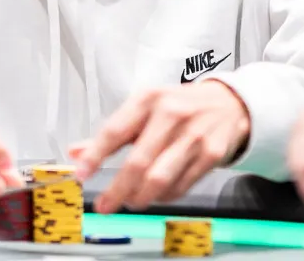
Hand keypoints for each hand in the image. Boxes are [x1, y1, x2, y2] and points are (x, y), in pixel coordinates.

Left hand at [72, 80, 249, 213]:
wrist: (228, 103)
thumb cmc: (179, 105)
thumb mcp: (144, 108)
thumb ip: (111, 133)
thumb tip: (75, 153)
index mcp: (148, 99)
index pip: (115, 130)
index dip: (95, 155)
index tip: (81, 174)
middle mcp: (170, 114)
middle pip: (138, 161)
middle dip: (118, 189)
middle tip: (105, 205)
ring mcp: (193, 135)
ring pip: (160, 177)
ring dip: (141, 196)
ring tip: (131, 201)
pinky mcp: (211, 153)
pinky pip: (181, 185)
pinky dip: (165, 196)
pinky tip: (157, 194)